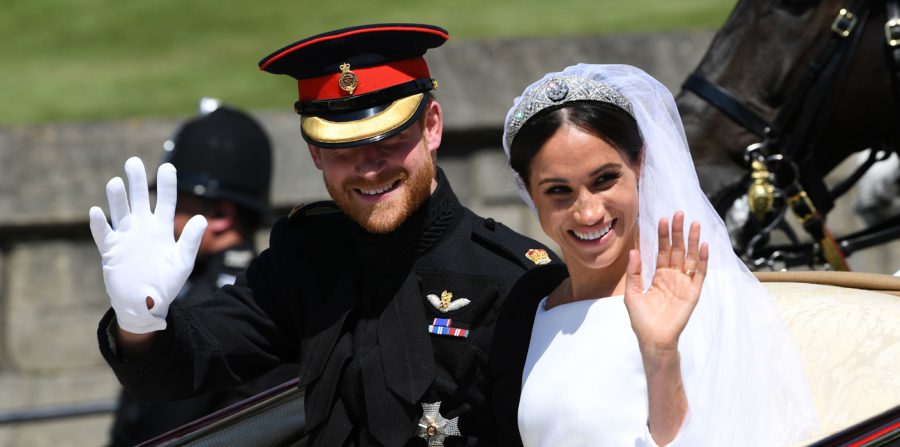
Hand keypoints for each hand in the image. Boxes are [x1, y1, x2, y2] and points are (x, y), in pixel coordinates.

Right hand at [89, 157, 206, 333]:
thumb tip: (202, 218)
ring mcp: (126, 238)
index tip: (169, 167)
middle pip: (139, 200)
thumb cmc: (166, 284)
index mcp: (162, 229)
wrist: (146, 305)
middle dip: (136, 181)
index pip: (166, 202)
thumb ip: (191, 240)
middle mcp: (143, 229)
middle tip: (133, 161)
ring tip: (116, 182)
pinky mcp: (111, 251)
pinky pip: (103, 234)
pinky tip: (97, 211)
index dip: (167, 185)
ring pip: (120, 212)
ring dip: (117, 198)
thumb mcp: (182, 262)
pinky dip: (99, 224)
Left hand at [623, 211, 708, 354]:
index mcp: (658, 276)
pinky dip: (702, 260)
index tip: (663, 219)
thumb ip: (634, 272)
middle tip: (679, 213)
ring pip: (689, 258)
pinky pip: (699, 274)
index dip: (662, 236)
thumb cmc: (641, 319)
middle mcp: (672, 276)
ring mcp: (683, 283)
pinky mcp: (693, 292)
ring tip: (694, 224)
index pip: (661, 251)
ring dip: (692, 241)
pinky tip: (703, 246)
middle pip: (676, 250)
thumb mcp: (632, 294)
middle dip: (678, 232)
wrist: (654, 339)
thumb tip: (633, 250)